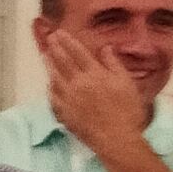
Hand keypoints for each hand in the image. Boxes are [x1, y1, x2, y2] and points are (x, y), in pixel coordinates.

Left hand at [39, 23, 151, 153]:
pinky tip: (49, 83)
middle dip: (55, 48)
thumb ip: (114, 64)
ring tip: (45, 55)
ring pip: (55, 77)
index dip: (67, 41)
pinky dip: (50, 87)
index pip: (77, 53)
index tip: (60, 33)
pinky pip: (53, 97)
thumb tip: (105, 48)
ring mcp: (69, 99)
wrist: (116, 138)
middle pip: (63, 62)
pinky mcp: (65, 113)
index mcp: (95, 74)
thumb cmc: (127, 110)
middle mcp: (78, 83)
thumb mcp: (126, 83)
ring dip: (49, 64)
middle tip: (49, 38)